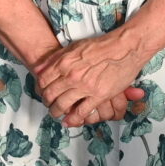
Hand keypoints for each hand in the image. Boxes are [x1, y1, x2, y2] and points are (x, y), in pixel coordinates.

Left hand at [31, 31, 149, 119]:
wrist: (125, 47)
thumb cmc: (102, 45)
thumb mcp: (74, 46)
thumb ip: (55, 58)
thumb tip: (39, 68)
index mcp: (64, 63)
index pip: (43, 81)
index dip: (40, 89)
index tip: (43, 92)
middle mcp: (71, 75)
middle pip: (50, 95)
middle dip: (47, 103)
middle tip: (49, 105)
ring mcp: (84, 86)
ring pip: (63, 105)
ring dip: (57, 112)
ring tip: (57, 114)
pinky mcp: (98, 95)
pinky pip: (81, 112)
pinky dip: (73, 118)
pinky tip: (70, 121)